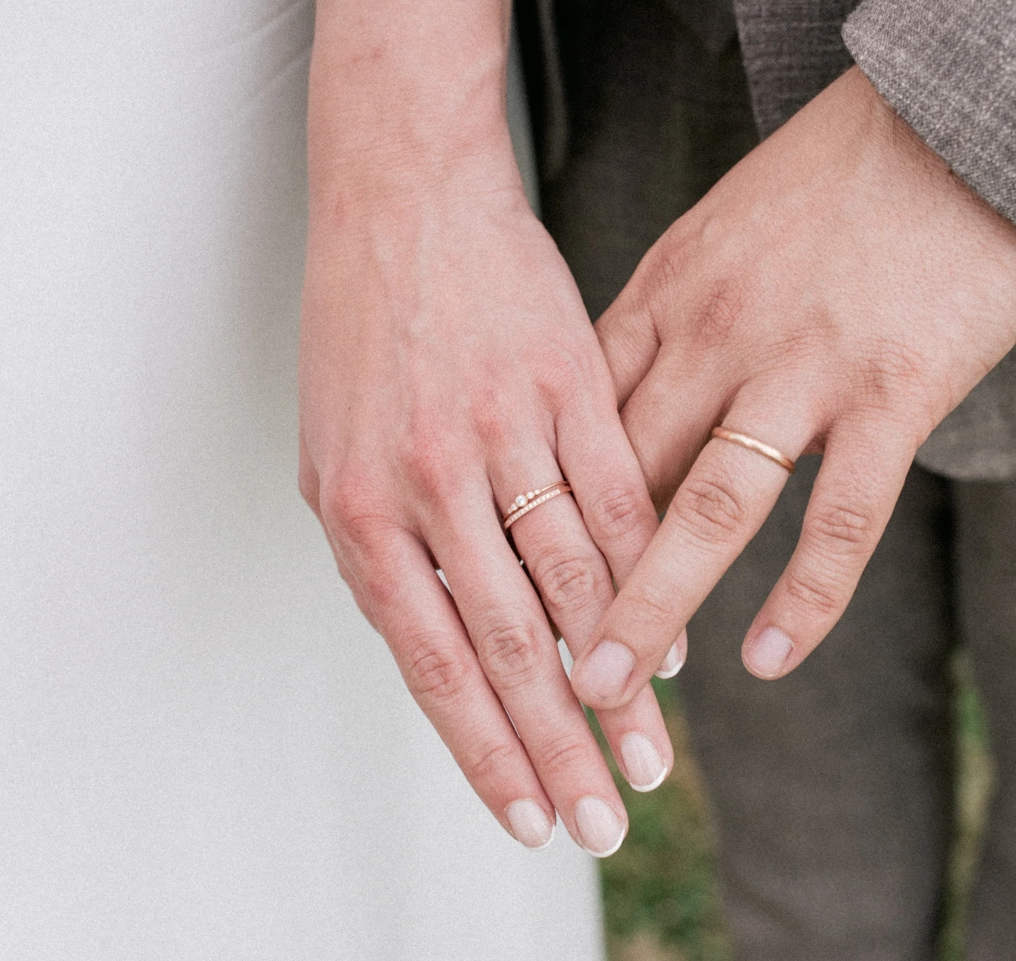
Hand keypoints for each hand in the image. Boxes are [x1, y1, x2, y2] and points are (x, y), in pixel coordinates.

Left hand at [298, 136, 682, 855]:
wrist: (404, 197)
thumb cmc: (367, 332)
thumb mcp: (341, 454)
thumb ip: (394, 555)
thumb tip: (448, 657)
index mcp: (363, 511)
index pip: (432, 663)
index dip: (486, 751)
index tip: (532, 818)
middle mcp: (428, 481)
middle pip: (510, 645)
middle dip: (562, 746)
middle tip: (608, 818)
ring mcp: (503, 431)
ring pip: (577, 585)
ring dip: (622, 682)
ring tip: (654, 753)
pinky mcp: (569, 383)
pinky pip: (621, 500)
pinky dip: (649, 576)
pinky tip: (674, 637)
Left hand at [569, 67, 1015, 710]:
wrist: (968, 111)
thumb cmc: (851, 168)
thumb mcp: (730, 226)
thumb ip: (679, 310)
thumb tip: (635, 388)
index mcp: (669, 290)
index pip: (579, 421)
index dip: (538, 509)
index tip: (504, 578)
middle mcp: (717, 333)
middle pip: (622, 478)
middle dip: (571, 581)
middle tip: (529, 666)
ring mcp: (802, 367)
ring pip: (706, 512)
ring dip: (652, 610)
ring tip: (611, 693)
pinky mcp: (892, 393)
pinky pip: (838, 520)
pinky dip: (802, 599)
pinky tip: (767, 660)